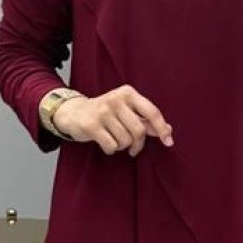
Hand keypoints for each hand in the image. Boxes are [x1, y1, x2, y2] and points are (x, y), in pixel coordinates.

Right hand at [47, 85, 173, 155]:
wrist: (74, 112)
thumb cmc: (106, 113)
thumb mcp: (127, 111)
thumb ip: (146, 120)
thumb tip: (169, 130)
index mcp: (128, 93)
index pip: (152, 112)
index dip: (162, 128)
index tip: (168, 142)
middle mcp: (116, 99)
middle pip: (139, 131)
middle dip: (138, 144)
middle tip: (133, 148)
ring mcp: (103, 111)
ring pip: (125, 140)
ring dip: (122, 146)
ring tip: (114, 139)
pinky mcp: (91, 125)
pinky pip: (111, 146)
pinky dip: (111, 149)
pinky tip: (105, 143)